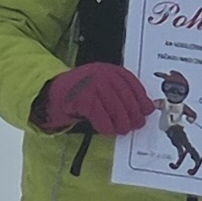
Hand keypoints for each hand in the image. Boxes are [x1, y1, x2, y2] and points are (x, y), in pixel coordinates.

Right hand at [34, 64, 152, 135]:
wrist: (53, 94)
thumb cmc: (81, 93)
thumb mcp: (102, 87)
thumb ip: (119, 93)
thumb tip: (144, 108)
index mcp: (109, 70)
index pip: (132, 83)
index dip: (141, 99)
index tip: (148, 110)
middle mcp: (102, 74)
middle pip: (125, 97)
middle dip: (133, 114)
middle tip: (136, 125)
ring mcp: (92, 85)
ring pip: (115, 108)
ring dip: (121, 123)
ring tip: (122, 130)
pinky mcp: (83, 99)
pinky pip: (101, 116)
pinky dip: (106, 126)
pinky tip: (107, 130)